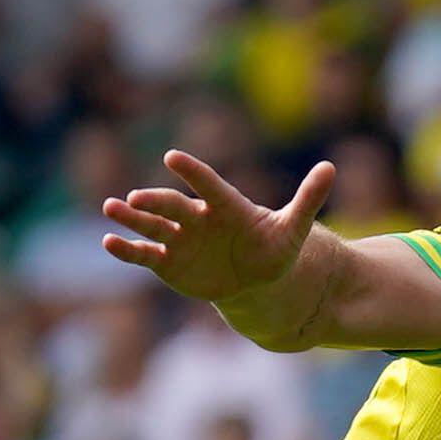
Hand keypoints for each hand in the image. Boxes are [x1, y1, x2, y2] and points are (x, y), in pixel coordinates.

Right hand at [101, 149, 333, 305]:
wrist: (255, 282)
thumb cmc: (272, 249)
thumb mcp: (292, 229)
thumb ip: (308, 199)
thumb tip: (331, 167)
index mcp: (225, 204)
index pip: (207, 184)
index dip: (192, 172)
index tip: (173, 158)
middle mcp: (197, 216)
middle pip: (173, 205)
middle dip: (155, 201)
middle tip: (135, 198)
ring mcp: (179, 237)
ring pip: (152, 225)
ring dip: (131, 218)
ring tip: (111, 208)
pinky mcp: (168, 261)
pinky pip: (145, 253)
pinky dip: (127, 249)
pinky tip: (110, 242)